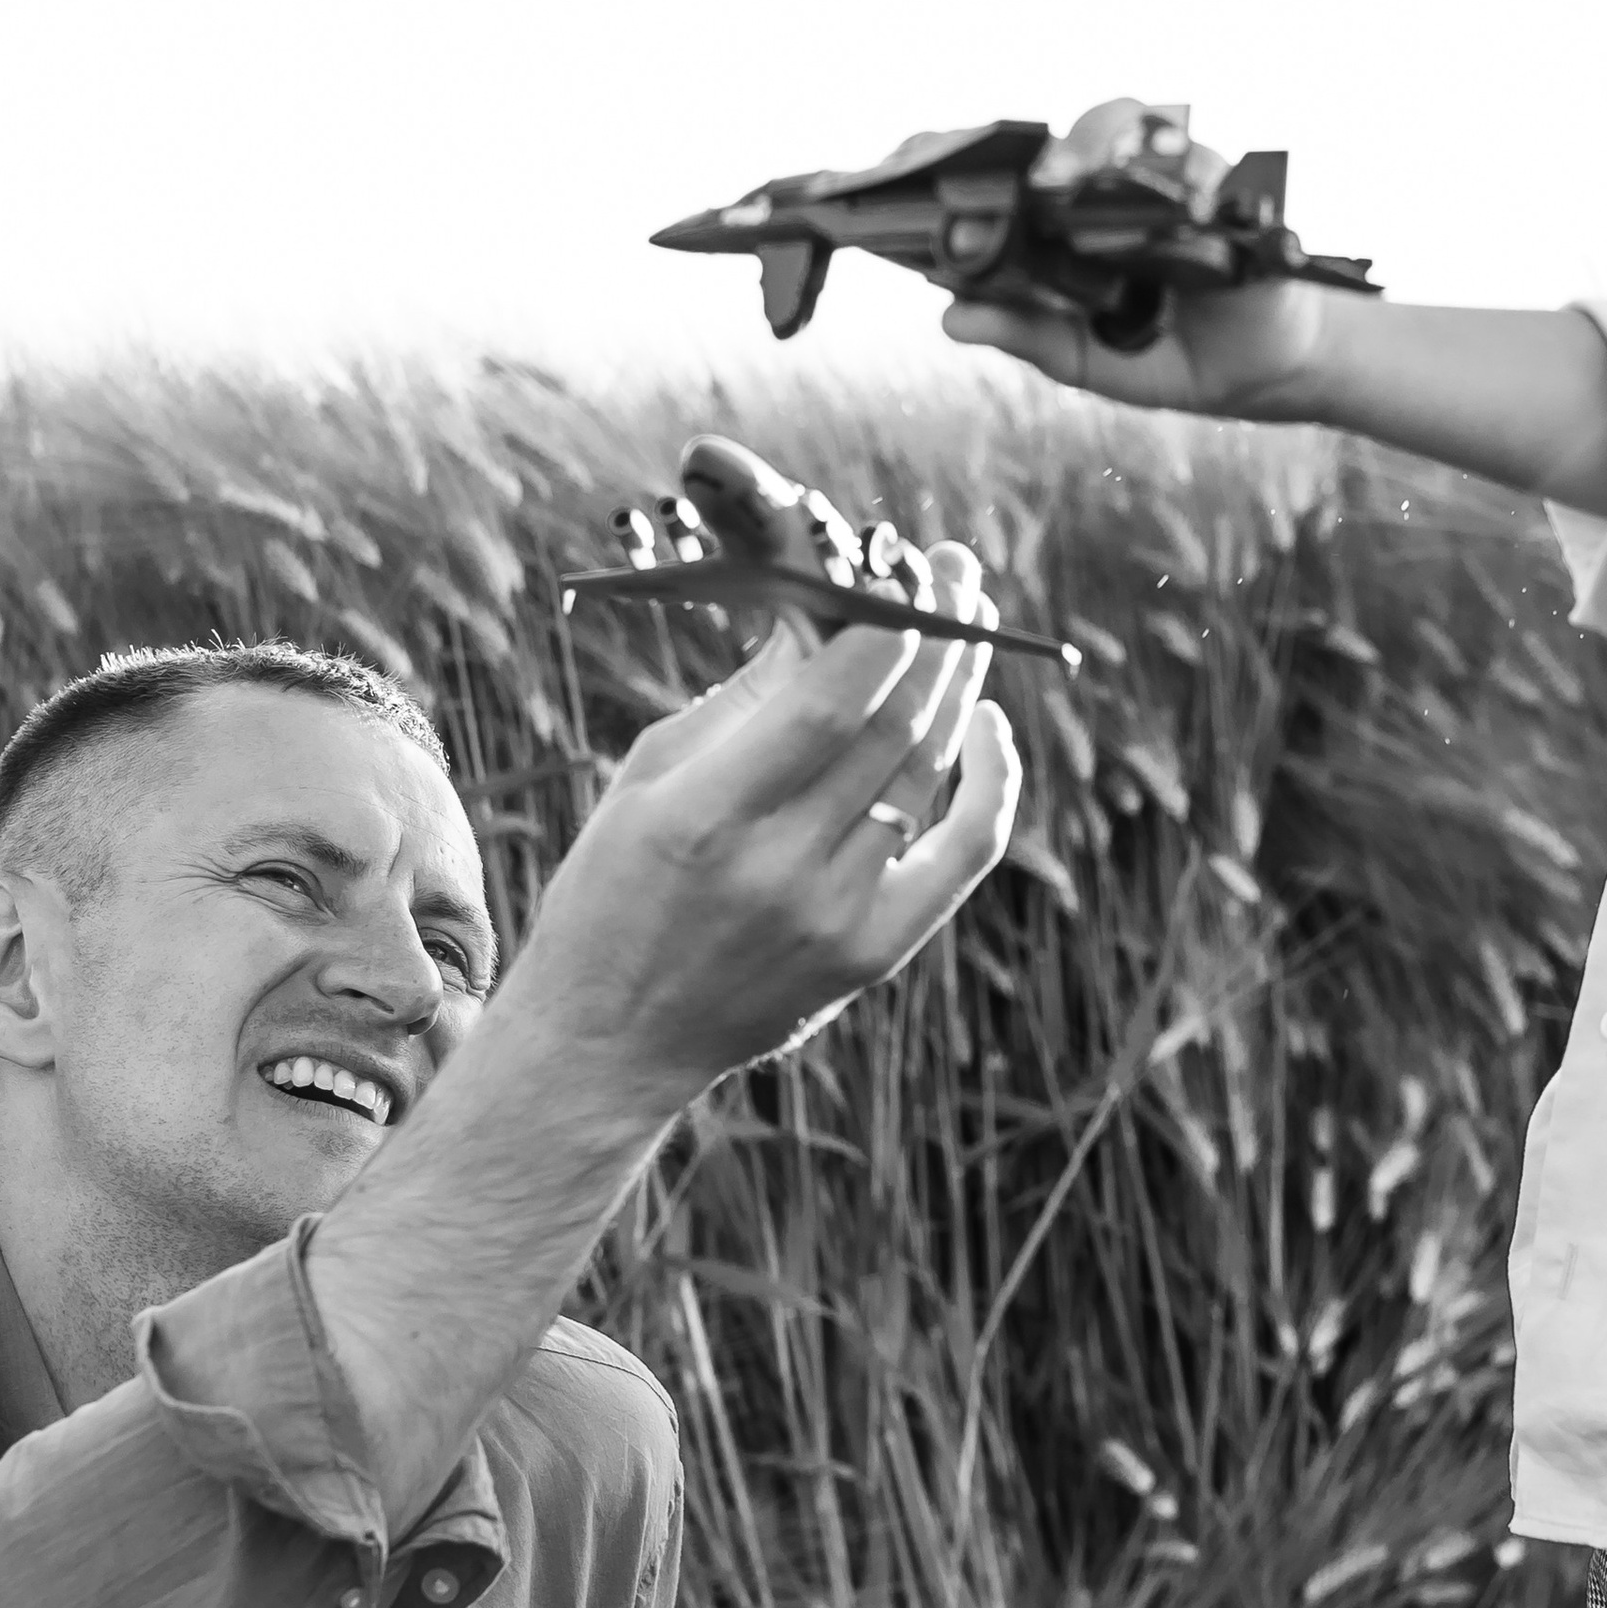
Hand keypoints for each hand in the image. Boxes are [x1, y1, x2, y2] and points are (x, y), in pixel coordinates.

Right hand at [511, 532, 1018, 1105]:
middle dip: (935, 632)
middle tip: (955, 569)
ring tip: (971, 617)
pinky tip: (990, 720)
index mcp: (707, 816)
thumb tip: (823, 614)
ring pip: (930, 773)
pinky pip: (964, 854)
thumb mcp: (646, 779)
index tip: (900, 567)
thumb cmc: (613, 890)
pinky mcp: (875, 952)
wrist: (613, 1039)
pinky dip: (993, 782)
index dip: (882, 629)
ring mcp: (837, 916)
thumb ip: (741, 699)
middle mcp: (782, 869)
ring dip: (960, 684)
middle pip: (893, 727)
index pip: (829, 704)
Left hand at [939, 91, 1341, 418]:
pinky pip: (1202, 163)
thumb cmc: (1167, 351)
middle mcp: (1115, 186)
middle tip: (1015, 171)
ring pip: (1130, 123)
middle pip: (1067, 133)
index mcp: (1069, 218)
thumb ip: (1025, 333)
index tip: (917, 153)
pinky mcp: (1226, 188)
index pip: (1016, 168)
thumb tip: (950, 318)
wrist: (1261, 372)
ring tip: (1073, 175)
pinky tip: (1167, 196)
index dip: (972, 152)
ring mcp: (1169, 179)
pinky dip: (1182, 174)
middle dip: (1032, 140)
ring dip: (1101, 142)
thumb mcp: (1084, 357)